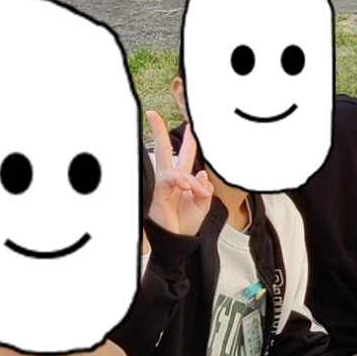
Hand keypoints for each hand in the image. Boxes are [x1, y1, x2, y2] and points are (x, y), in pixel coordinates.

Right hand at [146, 110, 213, 238]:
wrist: (178, 241)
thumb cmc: (186, 223)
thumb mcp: (203, 204)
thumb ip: (203, 187)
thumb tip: (200, 172)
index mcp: (182, 179)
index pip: (184, 156)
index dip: (188, 142)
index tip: (191, 127)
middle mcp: (171, 178)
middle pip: (164, 149)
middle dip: (159, 131)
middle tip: (153, 114)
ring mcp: (164, 184)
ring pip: (177, 169)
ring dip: (192, 181)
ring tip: (202, 196)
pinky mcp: (160, 192)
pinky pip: (173, 179)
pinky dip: (186, 183)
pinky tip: (192, 190)